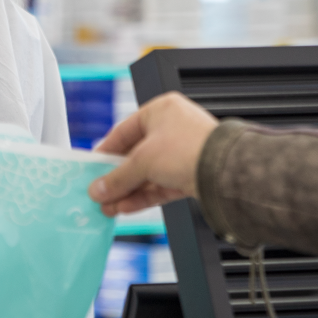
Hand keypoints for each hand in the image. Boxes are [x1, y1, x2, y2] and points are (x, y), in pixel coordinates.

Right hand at [88, 92, 217, 215]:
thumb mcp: (143, 161)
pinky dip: (143, 196)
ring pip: (148, 174)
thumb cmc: (190, 149)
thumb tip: (98, 189)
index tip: (92, 168)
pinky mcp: (191, 174)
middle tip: (98, 193)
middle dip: (117, 178)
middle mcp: (174, 128)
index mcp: (162, 110)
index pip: (125, 131)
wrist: (225, 171)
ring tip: (107, 206)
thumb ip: (117, 177)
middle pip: (136, 156)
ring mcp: (184, 152)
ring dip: (127, 191)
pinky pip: (160, 185)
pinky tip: (125, 207)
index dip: (106, 151)